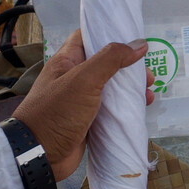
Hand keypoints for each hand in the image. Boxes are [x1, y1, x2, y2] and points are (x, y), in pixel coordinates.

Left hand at [10, 30, 152, 180]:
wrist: (39, 156)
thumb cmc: (58, 112)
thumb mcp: (84, 80)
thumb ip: (111, 59)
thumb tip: (140, 45)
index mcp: (67, 62)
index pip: (87, 37)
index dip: (109, 33)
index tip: (133, 38)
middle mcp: (73, 78)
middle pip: (106, 63)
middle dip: (128, 66)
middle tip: (146, 75)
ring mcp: (81, 100)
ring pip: (111, 87)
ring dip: (130, 87)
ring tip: (149, 92)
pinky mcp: (88, 121)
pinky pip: (111, 108)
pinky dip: (126, 106)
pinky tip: (141, 108)